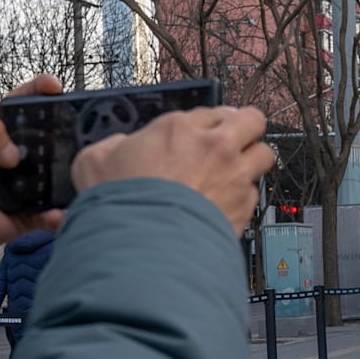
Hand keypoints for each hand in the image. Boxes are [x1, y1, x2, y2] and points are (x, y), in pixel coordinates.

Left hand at [0, 74, 65, 251]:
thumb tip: (13, 153)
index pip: (23, 106)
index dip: (40, 92)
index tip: (54, 86)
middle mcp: (10, 155)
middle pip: (46, 139)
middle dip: (62, 131)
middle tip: (69, 130)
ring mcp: (18, 185)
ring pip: (52, 175)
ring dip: (64, 171)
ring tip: (74, 166)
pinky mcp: (20, 213)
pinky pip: (45, 214)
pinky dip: (55, 214)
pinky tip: (57, 210)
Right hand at [71, 106, 273, 228]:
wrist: (144, 248)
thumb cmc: (120, 206)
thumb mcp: (94, 161)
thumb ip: (113, 146)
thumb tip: (119, 147)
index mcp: (179, 129)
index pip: (210, 110)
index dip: (206, 123)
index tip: (201, 133)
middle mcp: (214, 146)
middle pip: (252, 120)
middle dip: (245, 127)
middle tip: (233, 140)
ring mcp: (235, 175)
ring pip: (265, 154)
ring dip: (252, 160)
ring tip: (236, 171)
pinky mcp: (244, 206)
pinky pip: (255, 193)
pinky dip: (244, 197)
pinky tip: (226, 204)